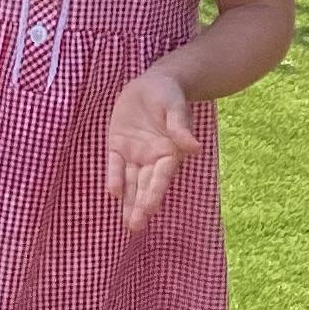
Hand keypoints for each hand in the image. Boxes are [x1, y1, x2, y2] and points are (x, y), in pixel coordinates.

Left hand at [105, 66, 199, 229]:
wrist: (153, 83)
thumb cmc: (169, 95)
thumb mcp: (175, 108)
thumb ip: (180, 128)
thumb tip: (195, 148)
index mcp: (169, 152)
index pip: (161, 176)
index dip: (155, 193)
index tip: (149, 209)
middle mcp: (152, 158)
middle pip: (146, 185)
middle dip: (140, 205)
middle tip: (135, 226)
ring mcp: (135, 154)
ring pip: (131, 182)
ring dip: (128, 201)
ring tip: (128, 223)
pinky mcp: (118, 146)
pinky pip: (115, 165)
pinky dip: (114, 177)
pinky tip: (113, 193)